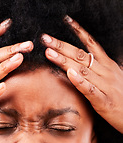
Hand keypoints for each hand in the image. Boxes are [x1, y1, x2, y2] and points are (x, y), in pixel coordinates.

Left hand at [41, 17, 122, 132]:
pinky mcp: (103, 100)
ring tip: (50, 53)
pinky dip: (80, 82)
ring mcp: (105, 85)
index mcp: (107, 65)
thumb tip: (80, 61)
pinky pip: (90, 90)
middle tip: (46, 39)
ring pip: (82, 69)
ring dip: (64, 61)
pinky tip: (70, 75)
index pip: (91, 44)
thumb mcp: (110, 77)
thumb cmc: (119, 96)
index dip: (78, 32)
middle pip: (81, 55)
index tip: (65, 22)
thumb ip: (96, 69)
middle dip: (61, 46)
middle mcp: (106, 71)